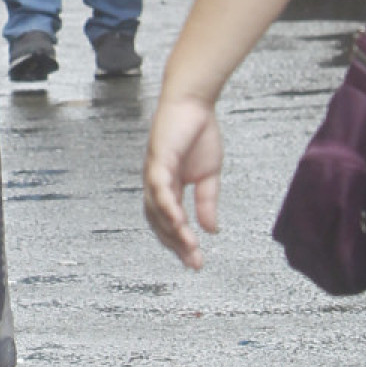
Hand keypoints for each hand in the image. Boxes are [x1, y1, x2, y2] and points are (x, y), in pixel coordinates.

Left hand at [143, 92, 222, 274]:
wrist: (194, 103)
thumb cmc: (198, 134)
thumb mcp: (209, 176)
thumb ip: (207, 203)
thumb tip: (211, 230)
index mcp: (168, 189)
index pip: (170, 224)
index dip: (182, 244)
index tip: (197, 262)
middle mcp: (156, 185)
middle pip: (160, 223)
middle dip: (177, 245)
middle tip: (195, 263)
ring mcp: (154, 173)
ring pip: (157, 211)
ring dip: (174, 232)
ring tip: (190, 248)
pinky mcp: (157, 160)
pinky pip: (159, 189)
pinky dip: (167, 207)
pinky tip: (179, 222)